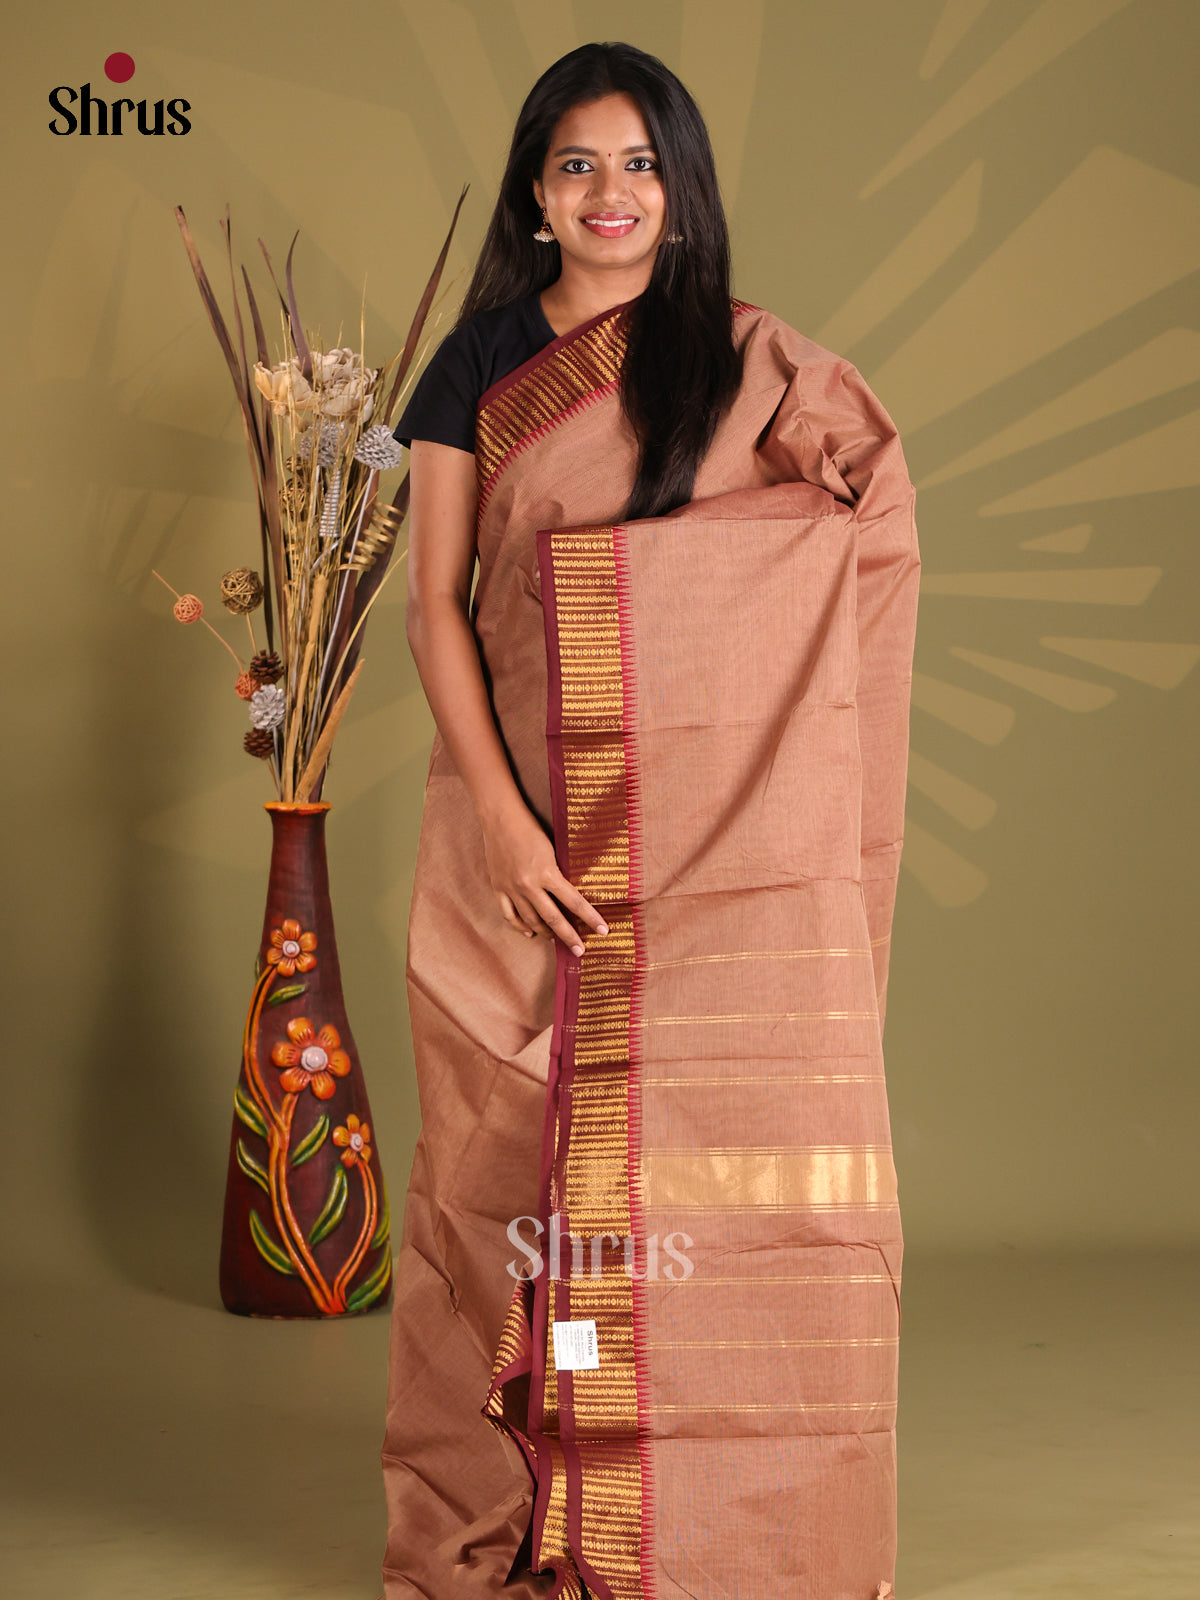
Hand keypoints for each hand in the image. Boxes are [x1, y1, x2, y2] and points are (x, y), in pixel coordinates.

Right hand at [480, 799, 608, 954]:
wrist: (500, 817)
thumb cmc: (530, 827)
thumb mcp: (552, 849)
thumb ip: (558, 872)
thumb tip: (572, 893)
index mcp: (547, 872)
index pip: (574, 902)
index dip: (590, 917)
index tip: (603, 931)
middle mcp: (529, 884)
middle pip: (553, 918)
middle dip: (569, 936)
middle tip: (581, 950)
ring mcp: (511, 888)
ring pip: (531, 920)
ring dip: (546, 933)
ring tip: (557, 940)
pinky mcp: (498, 888)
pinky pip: (509, 915)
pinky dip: (520, 926)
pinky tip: (530, 933)